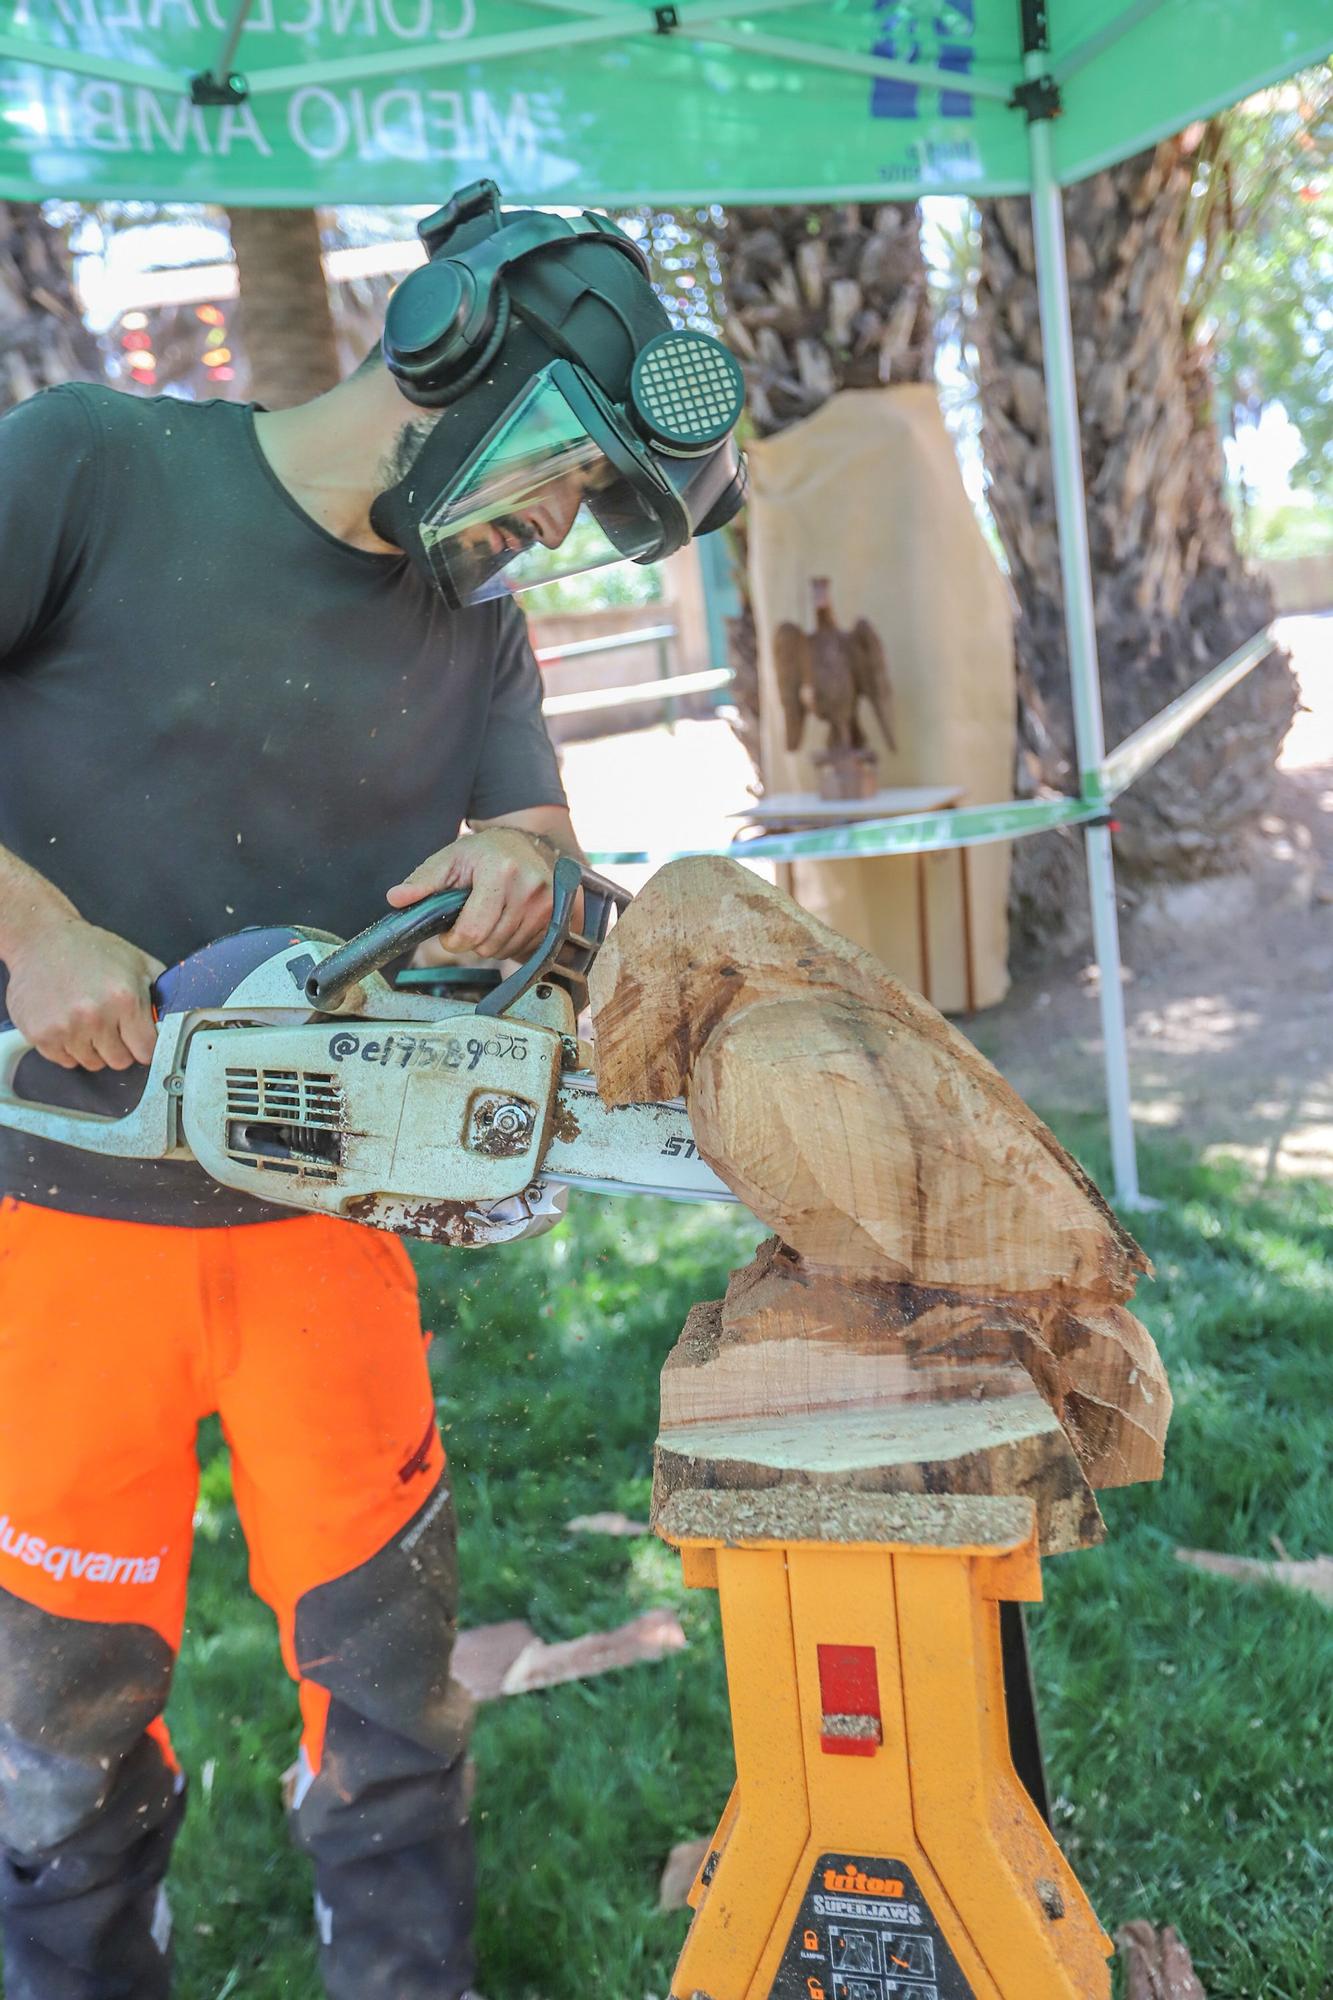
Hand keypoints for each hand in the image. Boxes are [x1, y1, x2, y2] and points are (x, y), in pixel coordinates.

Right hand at [4, 916, 164, 1070]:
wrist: (41, 939)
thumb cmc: (90, 949)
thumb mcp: (138, 962)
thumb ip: (162, 993)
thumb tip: (178, 1019)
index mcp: (125, 999)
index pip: (146, 1051)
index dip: (144, 1044)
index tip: (139, 1037)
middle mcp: (95, 1017)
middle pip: (120, 1061)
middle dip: (119, 1046)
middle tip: (110, 1023)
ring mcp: (65, 1028)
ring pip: (92, 1063)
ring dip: (92, 1047)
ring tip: (86, 1018)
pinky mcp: (40, 1035)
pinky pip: (65, 1061)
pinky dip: (68, 1047)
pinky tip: (67, 1021)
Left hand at [387, 828, 567, 963]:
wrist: (526, 843)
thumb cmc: (483, 853)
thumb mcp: (449, 860)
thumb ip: (423, 881)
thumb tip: (396, 898)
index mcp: (499, 871)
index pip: (472, 932)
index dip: (453, 939)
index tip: (450, 930)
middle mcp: (529, 887)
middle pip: (489, 945)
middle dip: (472, 940)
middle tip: (471, 918)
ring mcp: (548, 903)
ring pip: (507, 951)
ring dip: (493, 942)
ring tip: (491, 917)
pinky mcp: (558, 916)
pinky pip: (527, 950)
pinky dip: (513, 942)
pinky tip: (509, 921)